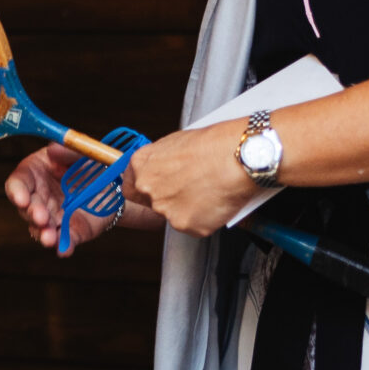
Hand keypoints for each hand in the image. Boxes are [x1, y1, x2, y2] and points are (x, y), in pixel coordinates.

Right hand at [5, 143, 89, 249]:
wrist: (115, 183)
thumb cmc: (91, 163)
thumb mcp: (82, 153)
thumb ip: (68, 151)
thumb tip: (52, 150)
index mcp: (36, 173)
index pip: (19, 182)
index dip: (17, 191)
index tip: (22, 199)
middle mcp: (40, 196)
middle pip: (27, 208)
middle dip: (32, 214)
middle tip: (41, 218)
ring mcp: (54, 216)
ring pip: (41, 228)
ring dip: (43, 234)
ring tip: (49, 239)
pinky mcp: (71, 231)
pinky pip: (65, 241)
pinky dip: (64, 247)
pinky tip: (64, 250)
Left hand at [121, 122, 260, 237]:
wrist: (238, 156)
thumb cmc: (214, 144)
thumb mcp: (177, 143)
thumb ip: (163, 162)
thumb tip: (165, 170)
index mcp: (141, 165)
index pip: (129, 187)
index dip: (144, 190)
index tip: (156, 190)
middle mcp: (148, 189)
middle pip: (152, 204)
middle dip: (169, 200)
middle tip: (190, 191)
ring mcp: (166, 209)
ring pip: (175, 216)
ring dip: (190, 209)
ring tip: (209, 192)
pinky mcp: (187, 225)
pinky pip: (196, 226)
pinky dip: (206, 219)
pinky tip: (216, 202)